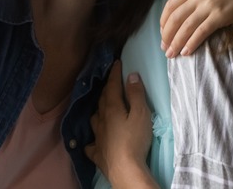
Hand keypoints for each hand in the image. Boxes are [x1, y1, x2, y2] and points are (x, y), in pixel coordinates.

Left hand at [85, 61, 156, 187]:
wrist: (125, 169)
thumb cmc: (135, 139)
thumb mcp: (141, 114)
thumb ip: (136, 94)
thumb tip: (131, 76)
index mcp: (112, 109)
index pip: (112, 86)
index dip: (114, 74)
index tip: (117, 63)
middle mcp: (101, 120)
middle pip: (102, 101)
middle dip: (107, 90)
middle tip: (111, 83)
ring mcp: (97, 137)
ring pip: (95, 120)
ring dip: (99, 111)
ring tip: (103, 108)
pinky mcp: (97, 153)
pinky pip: (92, 144)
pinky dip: (93, 140)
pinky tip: (94, 141)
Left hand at [160, 0, 232, 56]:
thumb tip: (183, 1)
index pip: (170, 5)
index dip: (163, 21)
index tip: (163, 33)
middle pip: (174, 17)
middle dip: (166, 35)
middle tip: (164, 48)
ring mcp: (208, 4)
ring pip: (185, 26)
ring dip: (176, 42)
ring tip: (171, 54)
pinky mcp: (219, 15)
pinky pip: (200, 32)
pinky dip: (191, 43)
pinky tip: (186, 52)